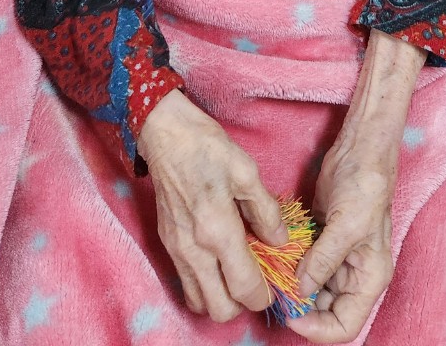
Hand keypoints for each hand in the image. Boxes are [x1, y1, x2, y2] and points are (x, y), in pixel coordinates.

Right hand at [137, 89, 287, 321]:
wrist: (165, 134)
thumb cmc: (207, 148)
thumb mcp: (246, 171)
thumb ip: (266, 210)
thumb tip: (279, 240)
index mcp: (217, 231)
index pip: (244, 289)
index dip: (265, 295)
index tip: (275, 284)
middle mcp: (193, 250)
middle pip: (220, 310)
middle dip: (242, 304)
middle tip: (255, 279)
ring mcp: (176, 250)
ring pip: (199, 303)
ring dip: (220, 297)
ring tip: (235, 271)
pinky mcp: (167, 244)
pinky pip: (186, 283)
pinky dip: (204, 284)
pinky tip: (217, 259)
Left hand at [289, 140, 395, 341]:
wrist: (360, 150)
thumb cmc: (365, 186)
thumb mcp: (348, 225)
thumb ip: (324, 261)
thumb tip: (300, 290)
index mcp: (369, 279)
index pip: (345, 325)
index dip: (317, 328)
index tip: (290, 316)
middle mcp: (353, 275)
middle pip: (324, 311)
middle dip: (299, 308)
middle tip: (273, 294)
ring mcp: (336, 259)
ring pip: (309, 289)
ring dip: (290, 287)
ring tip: (269, 276)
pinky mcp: (320, 241)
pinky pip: (302, 264)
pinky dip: (287, 265)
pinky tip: (272, 258)